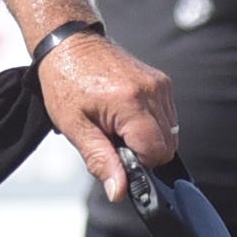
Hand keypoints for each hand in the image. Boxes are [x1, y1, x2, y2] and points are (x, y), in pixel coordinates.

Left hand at [37, 32, 175, 195]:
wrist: (70, 44)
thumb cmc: (65, 82)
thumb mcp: (75, 128)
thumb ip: (101, 160)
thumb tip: (119, 191)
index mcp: (130, 102)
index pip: (156, 153)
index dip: (137, 163)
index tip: (115, 154)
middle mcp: (152, 91)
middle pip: (168, 147)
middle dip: (142, 152)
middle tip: (112, 138)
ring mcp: (160, 84)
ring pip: (171, 134)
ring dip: (147, 138)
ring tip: (117, 124)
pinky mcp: (162, 81)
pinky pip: (168, 117)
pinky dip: (151, 124)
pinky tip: (126, 115)